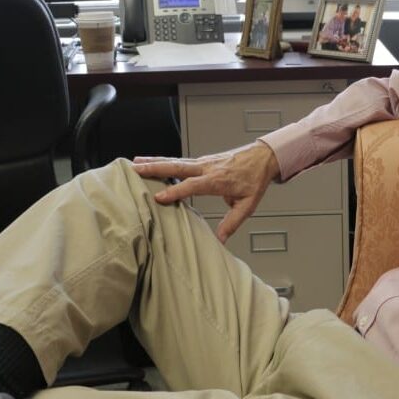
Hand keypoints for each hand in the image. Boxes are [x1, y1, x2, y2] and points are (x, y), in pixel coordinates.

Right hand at [132, 142, 280, 241]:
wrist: (263, 157)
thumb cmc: (255, 179)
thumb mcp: (249, 204)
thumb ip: (233, 222)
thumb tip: (221, 240)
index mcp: (218, 180)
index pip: (193, 186)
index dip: (175, 191)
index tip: (159, 197)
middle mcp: (207, 168)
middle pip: (177, 167)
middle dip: (155, 168)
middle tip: (136, 169)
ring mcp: (203, 162)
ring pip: (175, 161)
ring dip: (154, 162)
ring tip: (135, 163)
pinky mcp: (202, 161)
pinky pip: (180, 161)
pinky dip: (164, 161)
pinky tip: (151, 162)